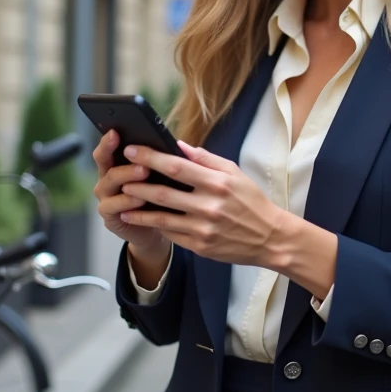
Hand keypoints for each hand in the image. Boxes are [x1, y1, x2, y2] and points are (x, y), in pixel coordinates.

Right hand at [92, 130, 167, 255]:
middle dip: (116, 153)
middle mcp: (107, 178)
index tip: (115, 131)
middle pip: (103, 160)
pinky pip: (113, 206)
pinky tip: (140, 198)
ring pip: (110, 182)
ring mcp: (106, 197)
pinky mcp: (110, 216)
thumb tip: (178, 143)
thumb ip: (164, 160)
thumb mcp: (164, 175)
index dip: (109, 139)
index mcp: (117, 163)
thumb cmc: (162, 195)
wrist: (161, 226)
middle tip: (134, 150)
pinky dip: (127, 201)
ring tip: (144, 171)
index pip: (108, 147)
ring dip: (127, 175)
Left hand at [118, 141, 284, 267]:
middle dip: (137, 183)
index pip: (176, 167)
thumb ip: (205, 159)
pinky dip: (154, 224)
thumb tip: (179, 145)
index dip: (150, 158)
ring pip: (161, 217)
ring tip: (123, 200)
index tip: (132, 150)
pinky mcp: (200, 246)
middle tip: (121, 176)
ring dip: (138, 208)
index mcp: (217, 183)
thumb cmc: (251, 201)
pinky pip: (171, 234)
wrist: (269, 238)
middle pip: (163, 193)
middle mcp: (209, 206)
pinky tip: (143, 218)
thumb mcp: (234, 173)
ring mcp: (203, 229)